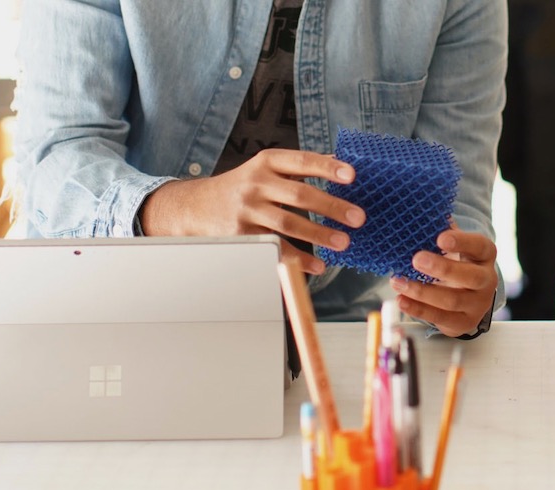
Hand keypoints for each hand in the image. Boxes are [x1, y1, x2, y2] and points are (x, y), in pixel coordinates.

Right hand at [138, 149, 365, 273]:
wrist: (196, 206)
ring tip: (343, 243)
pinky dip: (299, 258)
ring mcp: (247, 210)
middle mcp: (256, 183)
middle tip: (358, 217)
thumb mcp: (264, 168)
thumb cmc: (240, 187)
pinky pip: (275, 247)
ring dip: (319, 235)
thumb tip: (339, 161)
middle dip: (332, 207)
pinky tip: (317, 264)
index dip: (328, 167)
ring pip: (289, 224)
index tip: (352, 176)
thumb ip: (297, 167)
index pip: (301, 161)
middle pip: (300, 195)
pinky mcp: (242, 234)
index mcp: (266, 162)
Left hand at [389, 226, 497, 336]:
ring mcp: (477, 304)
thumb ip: (439, 232)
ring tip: (398, 281)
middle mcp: (486, 281)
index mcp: (484, 256)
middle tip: (416, 259)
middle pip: (470, 277)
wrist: (466, 298)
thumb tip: (417, 213)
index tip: (440, 238)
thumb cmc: (454, 264)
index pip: (480, 247)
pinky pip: (440, 318)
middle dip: (442, 268)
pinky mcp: (463, 323)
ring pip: (452, 300)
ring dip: (422, 291)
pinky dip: (418, 310)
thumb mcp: (451, 247)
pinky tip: (401, 300)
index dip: (462, 242)